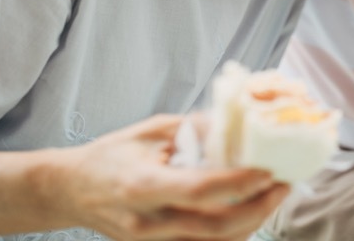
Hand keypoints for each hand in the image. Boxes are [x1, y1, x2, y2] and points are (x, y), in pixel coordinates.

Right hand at [59, 114, 289, 239]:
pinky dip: (230, 235)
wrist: (72, 190)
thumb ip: (194, 129)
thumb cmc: (112, 154)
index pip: (199, 190)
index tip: (267, 170)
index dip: (237, 183)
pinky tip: (249, 215)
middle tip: (282, 186)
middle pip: (213, 227)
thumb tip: (238, 124)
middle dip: (256, 209)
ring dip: (250, 225)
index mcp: (141, 186)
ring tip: (273, 198)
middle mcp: (146, 222)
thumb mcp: (151, 131)